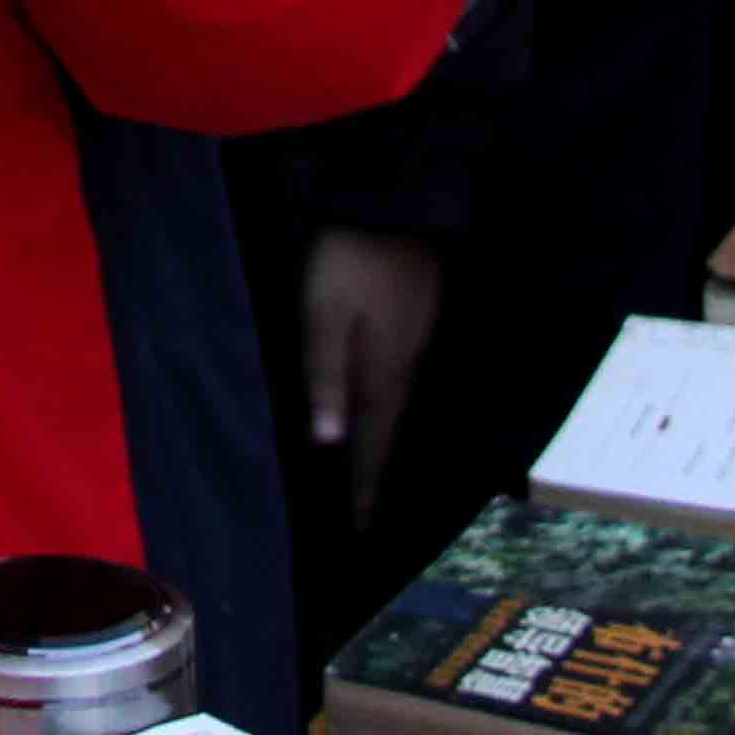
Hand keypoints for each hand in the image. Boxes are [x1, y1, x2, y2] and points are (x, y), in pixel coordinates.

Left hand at [302, 229, 446, 518]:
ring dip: (380, 444)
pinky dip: (384, 410)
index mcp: (381, 374)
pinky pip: (397, 383)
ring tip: (368, 476)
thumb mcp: (322, 316)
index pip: (372, 445)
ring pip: (394, 409)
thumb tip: (328, 443)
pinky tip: (376, 412)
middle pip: (388, 434)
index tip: (361, 528)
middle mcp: (403, 369)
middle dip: (374, 475)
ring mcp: (412, 345)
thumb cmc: (347, 261)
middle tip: (365, 516)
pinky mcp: (411, 325)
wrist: (393, 206)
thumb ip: (324, 375)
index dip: (364, 486)